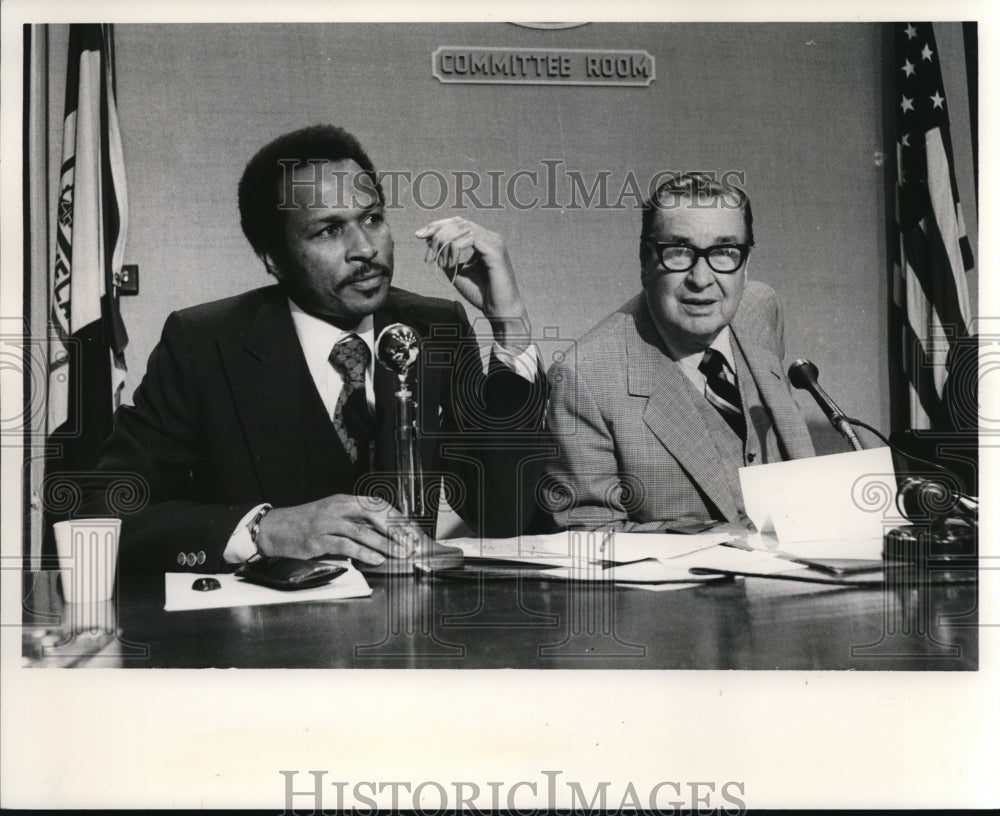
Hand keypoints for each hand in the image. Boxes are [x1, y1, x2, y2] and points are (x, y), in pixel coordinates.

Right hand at [255, 494, 431, 565]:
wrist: (275, 528)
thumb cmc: (306, 524)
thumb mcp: (334, 515)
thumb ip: (356, 521)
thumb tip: (385, 534)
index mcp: (345, 500)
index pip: (378, 505)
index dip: (398, 518)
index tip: (413, 531)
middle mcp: (338, 507)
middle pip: (374, 514)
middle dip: (396, 530)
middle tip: (411, 543)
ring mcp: (327, 522)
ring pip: (362, 531)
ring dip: (385, 544)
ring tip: (400, 553)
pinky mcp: (318, 539)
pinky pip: (346, 545)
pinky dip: (364, 552)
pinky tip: (377, 559)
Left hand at [415, 217, 529, 347]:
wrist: (499, 311)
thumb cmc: (481, 294)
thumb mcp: (456, 272)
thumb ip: (445, 256)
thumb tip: (430, 242)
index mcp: (483, 240)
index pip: (457, 223)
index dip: (436, 226)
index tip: (418, 235)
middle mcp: (490, 237)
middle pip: (458, 222)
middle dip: (437, 234)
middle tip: (428, 255)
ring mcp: (494, 242)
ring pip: (462, 228)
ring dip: (445, 243)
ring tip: (440, 263)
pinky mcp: (495, 251)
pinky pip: (470, 239)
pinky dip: (454, 248)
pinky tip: (450, 264)